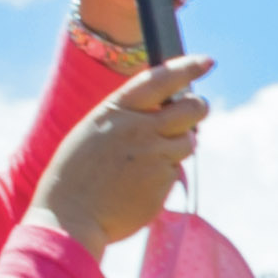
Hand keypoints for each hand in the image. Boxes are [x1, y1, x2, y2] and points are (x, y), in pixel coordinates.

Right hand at [35, 58, 210, 247]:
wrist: (70, 216)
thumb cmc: (78, 173)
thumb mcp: (95, 132)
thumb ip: (129, 118)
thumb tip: (167, 113)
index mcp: (115, 109)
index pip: (159, 79)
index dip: (186, 67)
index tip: (207, 61)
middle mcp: (139, 128)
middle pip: (192, 108)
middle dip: (198, 107)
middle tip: (195, 109)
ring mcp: (155, 154)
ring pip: (188, 141)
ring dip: (178, 145)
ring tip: (147, 158)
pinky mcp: (164, 180)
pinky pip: (177, 169)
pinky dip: (165, 172)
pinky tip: (139, 181)